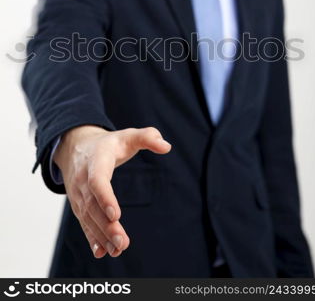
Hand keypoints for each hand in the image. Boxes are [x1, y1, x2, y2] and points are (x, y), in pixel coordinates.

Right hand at [53, 124, 170, 258]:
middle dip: (106, 226)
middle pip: (92, 205)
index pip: (97, 180)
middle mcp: (83, 179)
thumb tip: (166, 146)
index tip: (116, 215)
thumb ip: (148, 137)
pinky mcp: (79, 205)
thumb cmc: (109, 144)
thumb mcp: (128, 135)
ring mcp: (79, 194)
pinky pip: (84, 223)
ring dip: (101, 235)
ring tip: (117, 250)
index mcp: (96, 160)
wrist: (76, 147)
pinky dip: (92, 238)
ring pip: (88, 217)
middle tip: (122, 242)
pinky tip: (102, 251)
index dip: (105, 197)